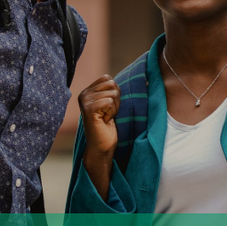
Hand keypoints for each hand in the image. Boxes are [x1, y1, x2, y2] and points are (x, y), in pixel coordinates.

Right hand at [78, 75, 119, 198]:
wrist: (101, 147)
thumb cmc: (108, 128)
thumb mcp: (111, 105)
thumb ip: (113, 90)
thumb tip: (142, 79)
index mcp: (87, 91)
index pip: (107, 78)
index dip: (114, 93)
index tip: (108, 108)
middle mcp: (83, 94)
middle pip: (112, 83)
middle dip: (116, 100)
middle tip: (108, 114)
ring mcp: (85, 101)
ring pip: (113, 93)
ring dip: (114, 107)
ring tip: (106, 118)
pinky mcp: (89, 108)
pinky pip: (110, 101)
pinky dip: (112, 112)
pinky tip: (105, 121)